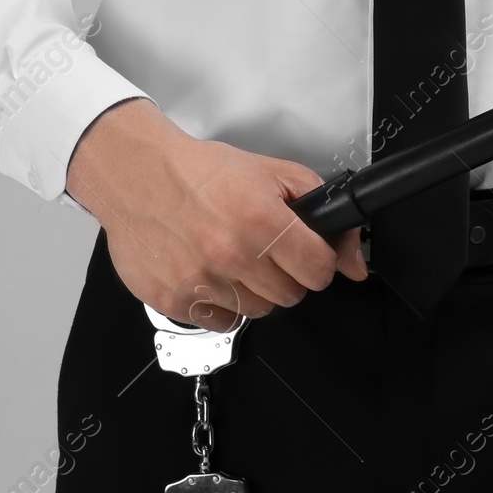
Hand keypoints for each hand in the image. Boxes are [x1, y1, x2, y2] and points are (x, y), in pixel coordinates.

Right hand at [65, 98, 367, 330]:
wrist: (136, 173)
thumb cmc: (200, 172)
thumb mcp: (271, 173)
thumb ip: (321, 210)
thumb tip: (356, 261)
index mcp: (261, 220)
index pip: (319, 272)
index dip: (316, 262)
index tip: (305, 255)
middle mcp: (231, 254)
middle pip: (290, 296)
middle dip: (285, 274)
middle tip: (263, 250)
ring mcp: (200, 281)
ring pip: (257, 311)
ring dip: (252, 289)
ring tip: (232, 257)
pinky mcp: (173, 299)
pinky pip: (221, 321)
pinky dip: (220, 303)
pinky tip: (210, 272)